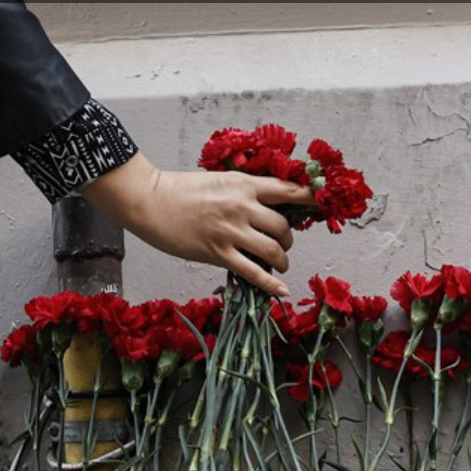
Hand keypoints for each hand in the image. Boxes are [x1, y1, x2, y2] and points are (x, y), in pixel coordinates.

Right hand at [82, 152, 313, 295]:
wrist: (149, 200)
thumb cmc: (182, 189)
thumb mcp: (221, 180)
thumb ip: (247, 190)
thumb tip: (272, 205)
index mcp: (245, 185)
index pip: (289, 191)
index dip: (310, 199)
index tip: (321, 205)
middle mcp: (242, 207)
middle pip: (284, 228)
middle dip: (288, 240)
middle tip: (282, 244)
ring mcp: (230, 231)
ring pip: (274, 251)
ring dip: (282, 261)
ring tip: (280, 263)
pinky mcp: (217, 253)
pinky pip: (253, 272)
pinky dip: (271, 283)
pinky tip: (282, 289)